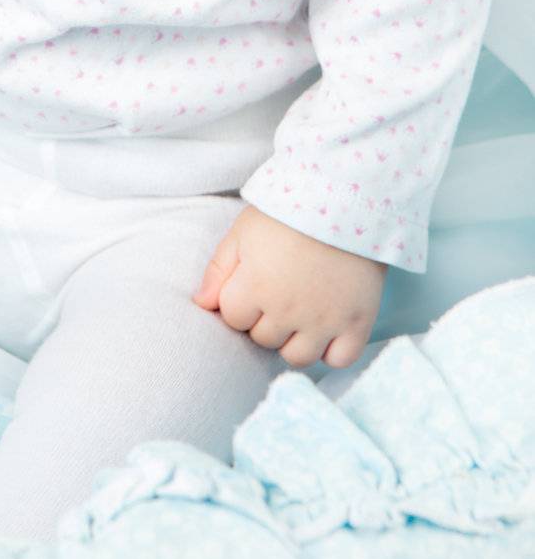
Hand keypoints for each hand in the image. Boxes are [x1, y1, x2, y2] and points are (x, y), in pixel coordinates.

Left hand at [191, 203, 387, 369]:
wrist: (347, 199)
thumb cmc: (288, 212)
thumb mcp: (243, 231)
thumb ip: (218, 269)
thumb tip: (202, 304)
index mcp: (256, 286)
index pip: (233, 318)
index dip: (239, 301)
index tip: (253, 281)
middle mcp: (288, 310)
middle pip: (263, 339)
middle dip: (264, 319)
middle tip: (279, 291)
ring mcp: (324, 320)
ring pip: (297, 357)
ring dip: (293, 339)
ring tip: (300, 312)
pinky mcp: (357, 323)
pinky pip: (339, 359)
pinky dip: (331, 350)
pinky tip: (328, 327)